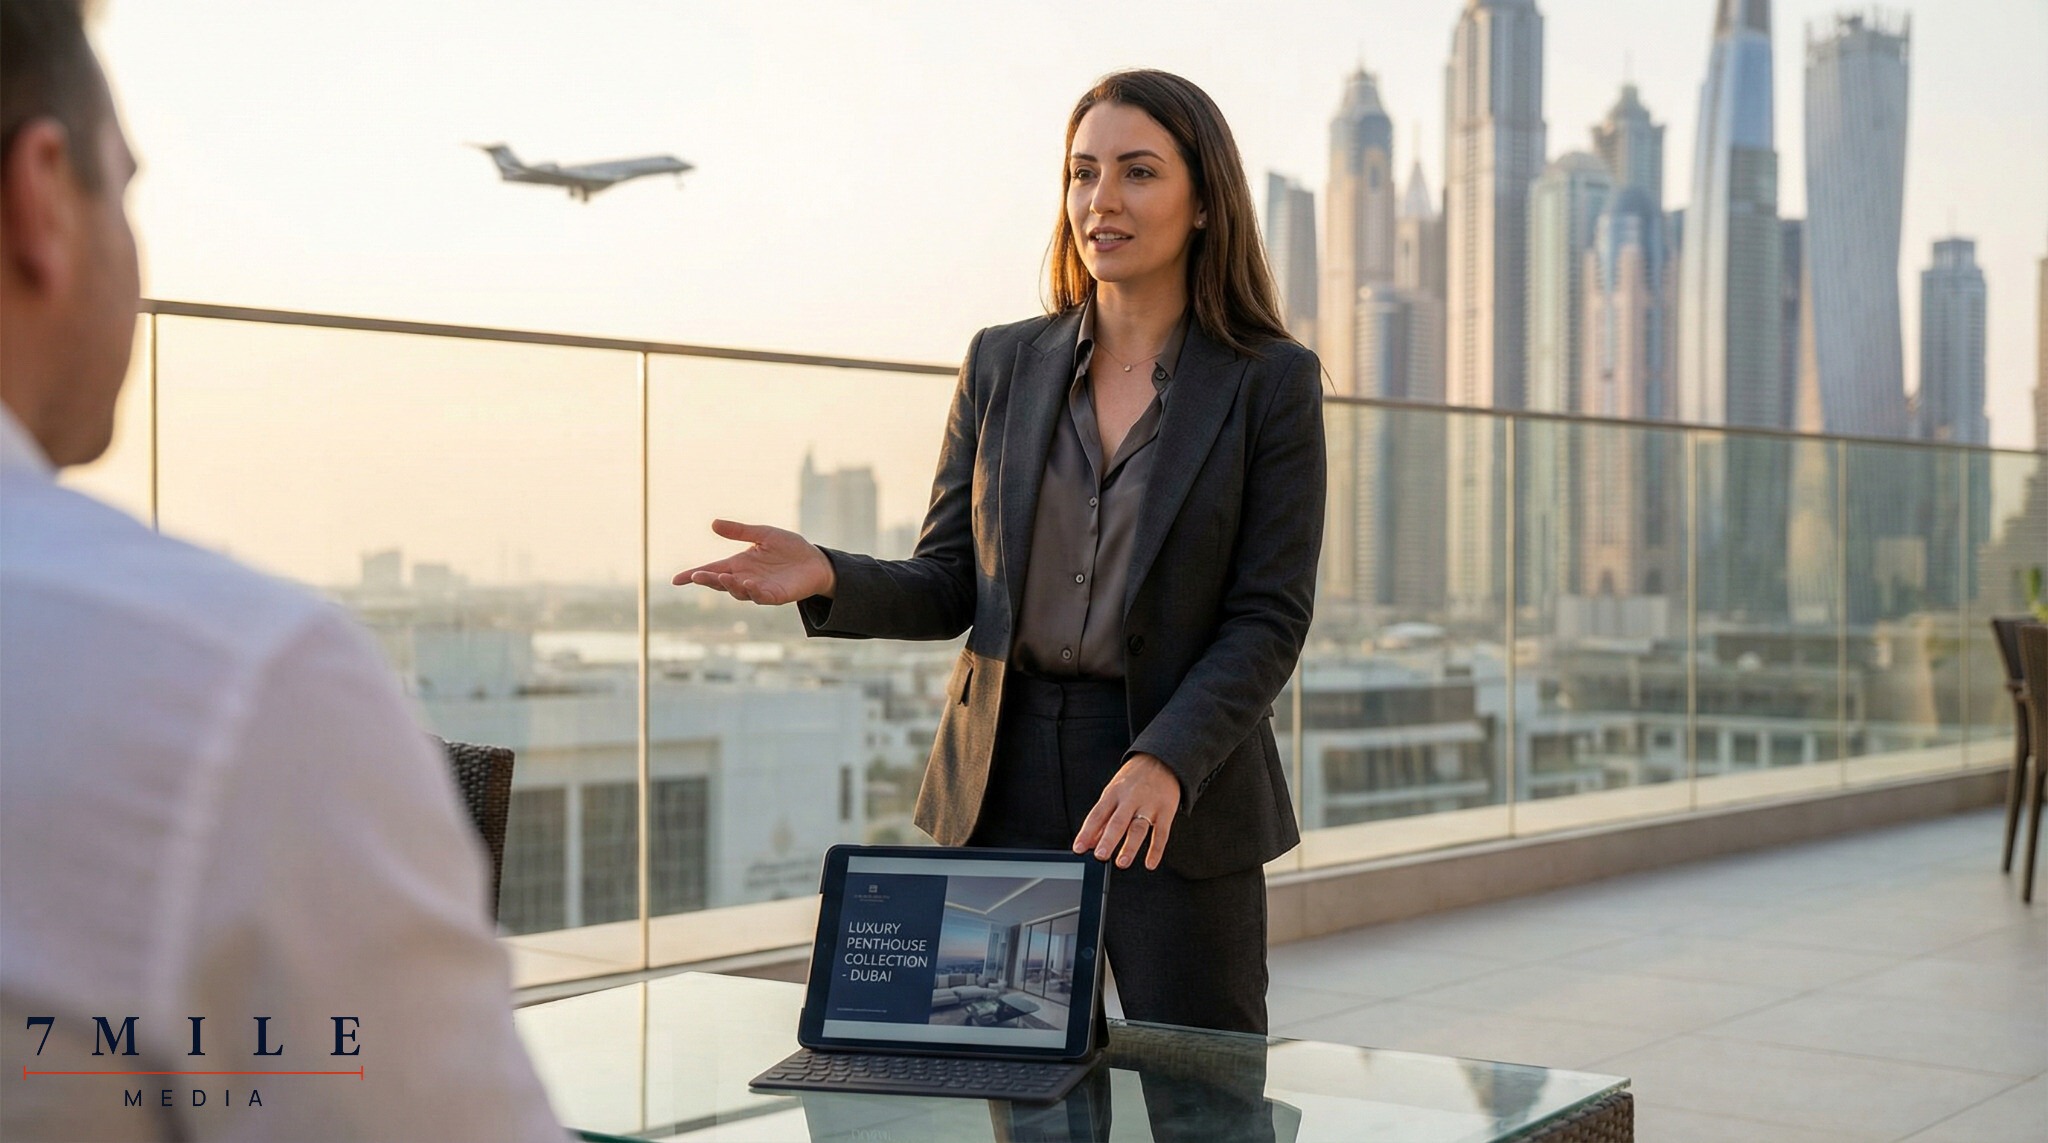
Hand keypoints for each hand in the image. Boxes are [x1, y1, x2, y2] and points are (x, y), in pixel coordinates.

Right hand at [671, 519, 835, 604]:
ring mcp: (759, 589)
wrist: (816, 561)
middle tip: (697, 576)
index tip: (676, 580)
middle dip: (709, 580)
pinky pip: (761, 596)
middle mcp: (745, 578)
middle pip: (721, 583)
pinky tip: (749, 583)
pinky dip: (753, 591)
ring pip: (738, 591)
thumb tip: (713, 524)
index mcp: (739, 564)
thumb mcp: (763, 534)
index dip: (694, 575)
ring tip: (724, 577)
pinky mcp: (775, 596)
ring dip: (730, 585)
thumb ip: (739, 531)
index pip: (712, 570)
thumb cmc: (789, 548)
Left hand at [1073, 753, 1181, 870]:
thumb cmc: (1135, 778)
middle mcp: (1130, 799)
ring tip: (1122, 862)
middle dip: (1108, 840)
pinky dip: (1156, 849)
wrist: (1163, 759)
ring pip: (1138, 828)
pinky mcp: (1166, 810)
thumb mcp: (1114, 792)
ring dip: (1130, 846)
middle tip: (1101, 856)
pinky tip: (1150, 863)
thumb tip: (1090, 842)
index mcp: (1114, 793)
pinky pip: (1161, 832)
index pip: (1097, 815)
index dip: (1086, 832)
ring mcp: (1149, 805)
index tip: (1079, 848)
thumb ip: (1103, 818)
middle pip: (1117, 821)